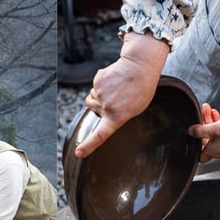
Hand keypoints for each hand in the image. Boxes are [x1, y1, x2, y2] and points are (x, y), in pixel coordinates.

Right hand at [75, 32, 170, 158]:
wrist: (141, 65)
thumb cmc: (141, 89)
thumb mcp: (134, 109)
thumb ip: (118, 116)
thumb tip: (103, 114)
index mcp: (118, 117)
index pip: (100, 135)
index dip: (88, 145)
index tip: (78, 153)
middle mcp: (107, 107)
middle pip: (92, 108)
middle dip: (99, 104)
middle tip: (115, 97)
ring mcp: (101, 93)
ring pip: (92, 97)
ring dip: (99, 94)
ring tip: (116, 87)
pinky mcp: (98, 80)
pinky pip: (95, 86)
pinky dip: (102, 83)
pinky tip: (115, 78)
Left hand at [188, 104, 219, 161]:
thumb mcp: (213, 129)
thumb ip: (199, 130)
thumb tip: (190, 131)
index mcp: (212, 152)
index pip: (199, 155)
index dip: (194, 146)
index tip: (191, 136)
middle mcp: (217, 150)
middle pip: (204, 139)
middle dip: (201, 125)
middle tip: (200, 114)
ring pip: (211, 132)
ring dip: (208, 120)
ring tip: (207, 109)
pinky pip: (219, 130)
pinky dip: (216, 122)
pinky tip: (214, 113)